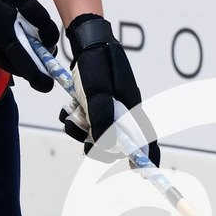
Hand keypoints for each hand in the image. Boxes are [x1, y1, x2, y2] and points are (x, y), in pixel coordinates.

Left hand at [60, 13, 159, 163]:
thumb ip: (102, 118)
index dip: (147, 158)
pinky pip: (83, 124)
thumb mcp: (99, 91)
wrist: (86, 42)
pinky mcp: (94, 105)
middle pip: (115, 143)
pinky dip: (74, 120)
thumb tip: (106, 146)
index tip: (141, 173)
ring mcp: (108, 109)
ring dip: (81, 130)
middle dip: (98, 143)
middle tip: (86, 133)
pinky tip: (69, 108)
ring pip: (95, 134)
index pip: (146, 140)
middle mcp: (122, 112)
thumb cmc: (97, 64)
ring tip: (74, 113)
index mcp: (132, 110)